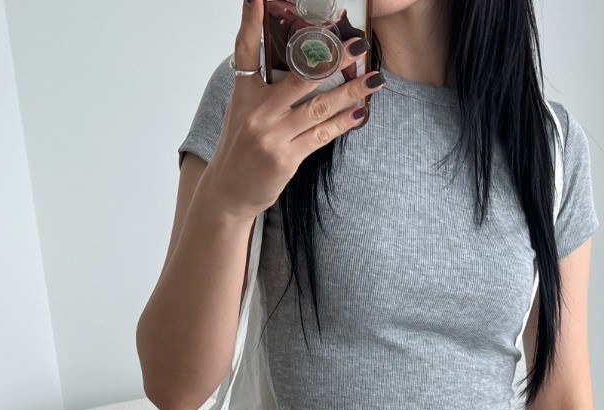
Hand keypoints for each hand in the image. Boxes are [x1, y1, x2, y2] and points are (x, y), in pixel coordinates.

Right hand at [206, 0, 383, 219]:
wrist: (229, 191)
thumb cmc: (240, 151)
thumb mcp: (242, 115)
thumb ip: (265, 92)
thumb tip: (301, 73)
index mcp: (243, 94)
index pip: (246, 51)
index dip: (250, 23)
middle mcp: (257, 112)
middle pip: (300, 77)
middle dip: (332, 59)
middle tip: (357, 45)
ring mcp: (272, 135)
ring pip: (319, 106)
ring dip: (350, 92)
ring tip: (374, 80)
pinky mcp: (286, 157)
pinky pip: (321, 135)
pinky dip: (342, 123)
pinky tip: (360, 113)